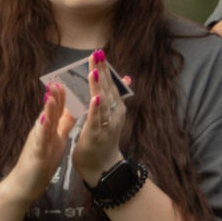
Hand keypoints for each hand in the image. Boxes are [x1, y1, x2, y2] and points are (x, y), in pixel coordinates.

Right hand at [0, 83, 71, 205]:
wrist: (26, 183)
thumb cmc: (43, 160)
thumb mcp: (56, 138)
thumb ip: (62, 124)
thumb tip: (71, 109)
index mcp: (50, 127)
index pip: (58, 108)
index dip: (64, 93)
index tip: (70, 76)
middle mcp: (43, 131)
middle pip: (50, 110)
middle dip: (55, 94)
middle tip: (59, 76)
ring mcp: (38, 141)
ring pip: (44, 121)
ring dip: (48, 107)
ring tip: (52, 93)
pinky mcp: (37, 153)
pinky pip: (41, 140)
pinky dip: (43, 129)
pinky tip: (44, 120)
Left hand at [72, 50, 128, 185]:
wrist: (103, 167)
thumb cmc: (104, 140)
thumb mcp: (113, 116)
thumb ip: (118, 96)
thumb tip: (127, 77)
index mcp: (116, 108)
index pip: (110, 85)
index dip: (105, 69)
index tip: (99, 53)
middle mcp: (115, 114)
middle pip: (108, 89)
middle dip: (102, 72)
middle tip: (97, 54)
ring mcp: (107, 125)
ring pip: (102, 102)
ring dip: (98, 85)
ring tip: (94, 70)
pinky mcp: (97, 135)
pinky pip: (97, 120)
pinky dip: (96, 109)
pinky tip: (95, 97)